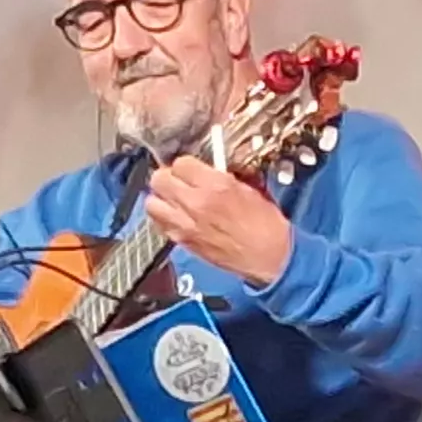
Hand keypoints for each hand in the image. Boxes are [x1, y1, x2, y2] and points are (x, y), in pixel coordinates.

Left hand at [142, 156, 294, 287]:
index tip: (191, 169)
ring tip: (173, 199)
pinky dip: (163, 217)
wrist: (269, 258)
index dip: (186, 165)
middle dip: (168, 177)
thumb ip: (221, 177)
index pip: (180, 163)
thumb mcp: (249, 189)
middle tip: (178, 181)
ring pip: (151, 202)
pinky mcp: (182, 242)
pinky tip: (176, 217)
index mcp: (215, 186)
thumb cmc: (266, 225)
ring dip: (161, 198)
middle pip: (159, 179)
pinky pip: (158, 223)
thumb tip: (206, 171)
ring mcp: (185, 224)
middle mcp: (195, 203)